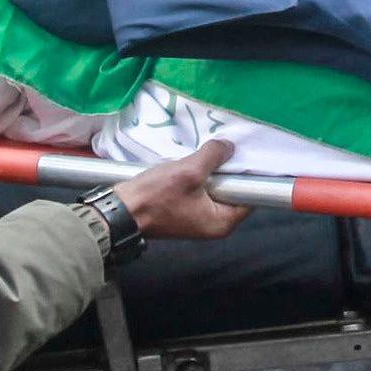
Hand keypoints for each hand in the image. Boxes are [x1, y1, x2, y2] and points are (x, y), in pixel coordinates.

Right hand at [115, 138, 244, 241]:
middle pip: (233, 190)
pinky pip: (201, 189)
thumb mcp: (188, 171)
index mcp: (223, 222)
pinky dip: (197, 175)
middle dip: (226, 169)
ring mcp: (200, 217)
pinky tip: (190, 162)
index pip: (250, 196)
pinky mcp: (187, 209)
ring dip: (209, 170)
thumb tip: (229, 147)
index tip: (243, 153)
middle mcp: (215, 223)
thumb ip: (213, 157)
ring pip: (215, 187)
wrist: (121, 210)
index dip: (247, 174)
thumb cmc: (156, 196)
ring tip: (204, 152)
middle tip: (220, 148)